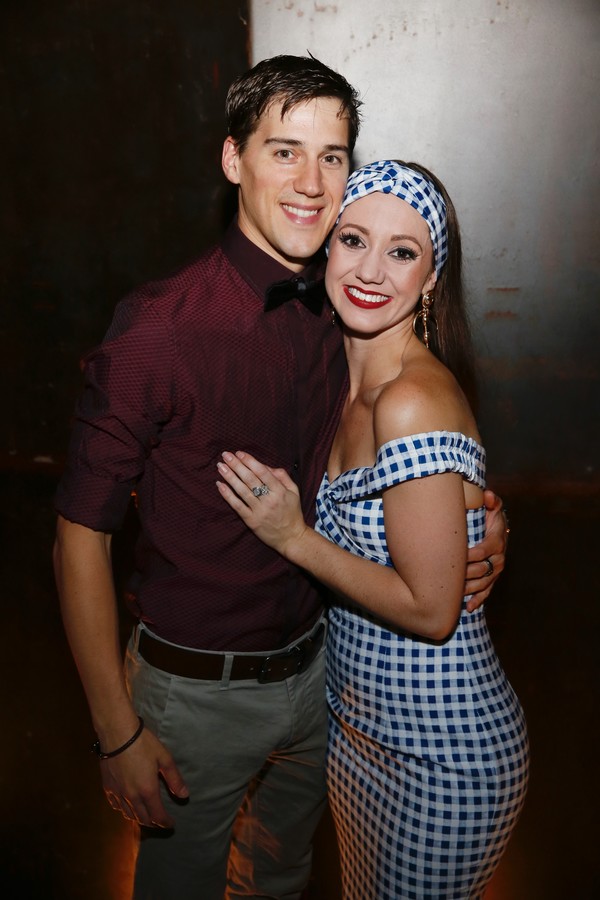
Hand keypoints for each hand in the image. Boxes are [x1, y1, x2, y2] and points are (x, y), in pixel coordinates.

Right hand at [101, 727, 188, 827]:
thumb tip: (184, 795)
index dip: (166, 823)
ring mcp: (118, 793)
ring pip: (128, 814)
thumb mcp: (164, 758)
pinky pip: (116, 806)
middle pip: (142, 818)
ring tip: (146, 815)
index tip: (171, 824)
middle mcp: (131, 796)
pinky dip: (124, 810)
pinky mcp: (107, 787)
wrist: (117, 733)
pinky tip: (127, 805)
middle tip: (160, 821)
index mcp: (147, 790)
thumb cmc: (143, 743)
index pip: (157, 815)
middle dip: (153, 823)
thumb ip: (174, 779)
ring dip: (139, 818)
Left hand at [216, 451, 308, 556]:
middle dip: (237, 465)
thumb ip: (282, 476)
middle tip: (226, 455)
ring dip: (230, 477)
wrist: (291, 537)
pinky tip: (220, 485)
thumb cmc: (292, 512)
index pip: (262, 472)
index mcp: (280, 491)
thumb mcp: (294, 491)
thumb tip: (265, 466)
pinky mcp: (251, 521)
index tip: (239, 453)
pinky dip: (228, 495)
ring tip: (220, 466)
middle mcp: (269, 500)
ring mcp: (259, 511)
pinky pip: (237, 506)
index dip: (250, 461)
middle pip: (250, 479)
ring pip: (242, 491)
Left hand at [464, 490, 508, 611]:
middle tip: (450, 577)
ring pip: (484, 583)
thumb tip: (487, 494)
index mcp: (497, 540)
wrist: (495, 529)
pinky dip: (478, 600)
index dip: (473, 554)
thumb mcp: (491, 507)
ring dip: (470, 589)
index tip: (459, 556)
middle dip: (467, 574)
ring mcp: (495, 570)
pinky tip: (468, 607)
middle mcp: (499, 557)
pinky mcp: (492, 579)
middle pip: (484, 569)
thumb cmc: (489, 516)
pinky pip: (486, 592)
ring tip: (454, 594)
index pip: (486, 549)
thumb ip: (491, 501)